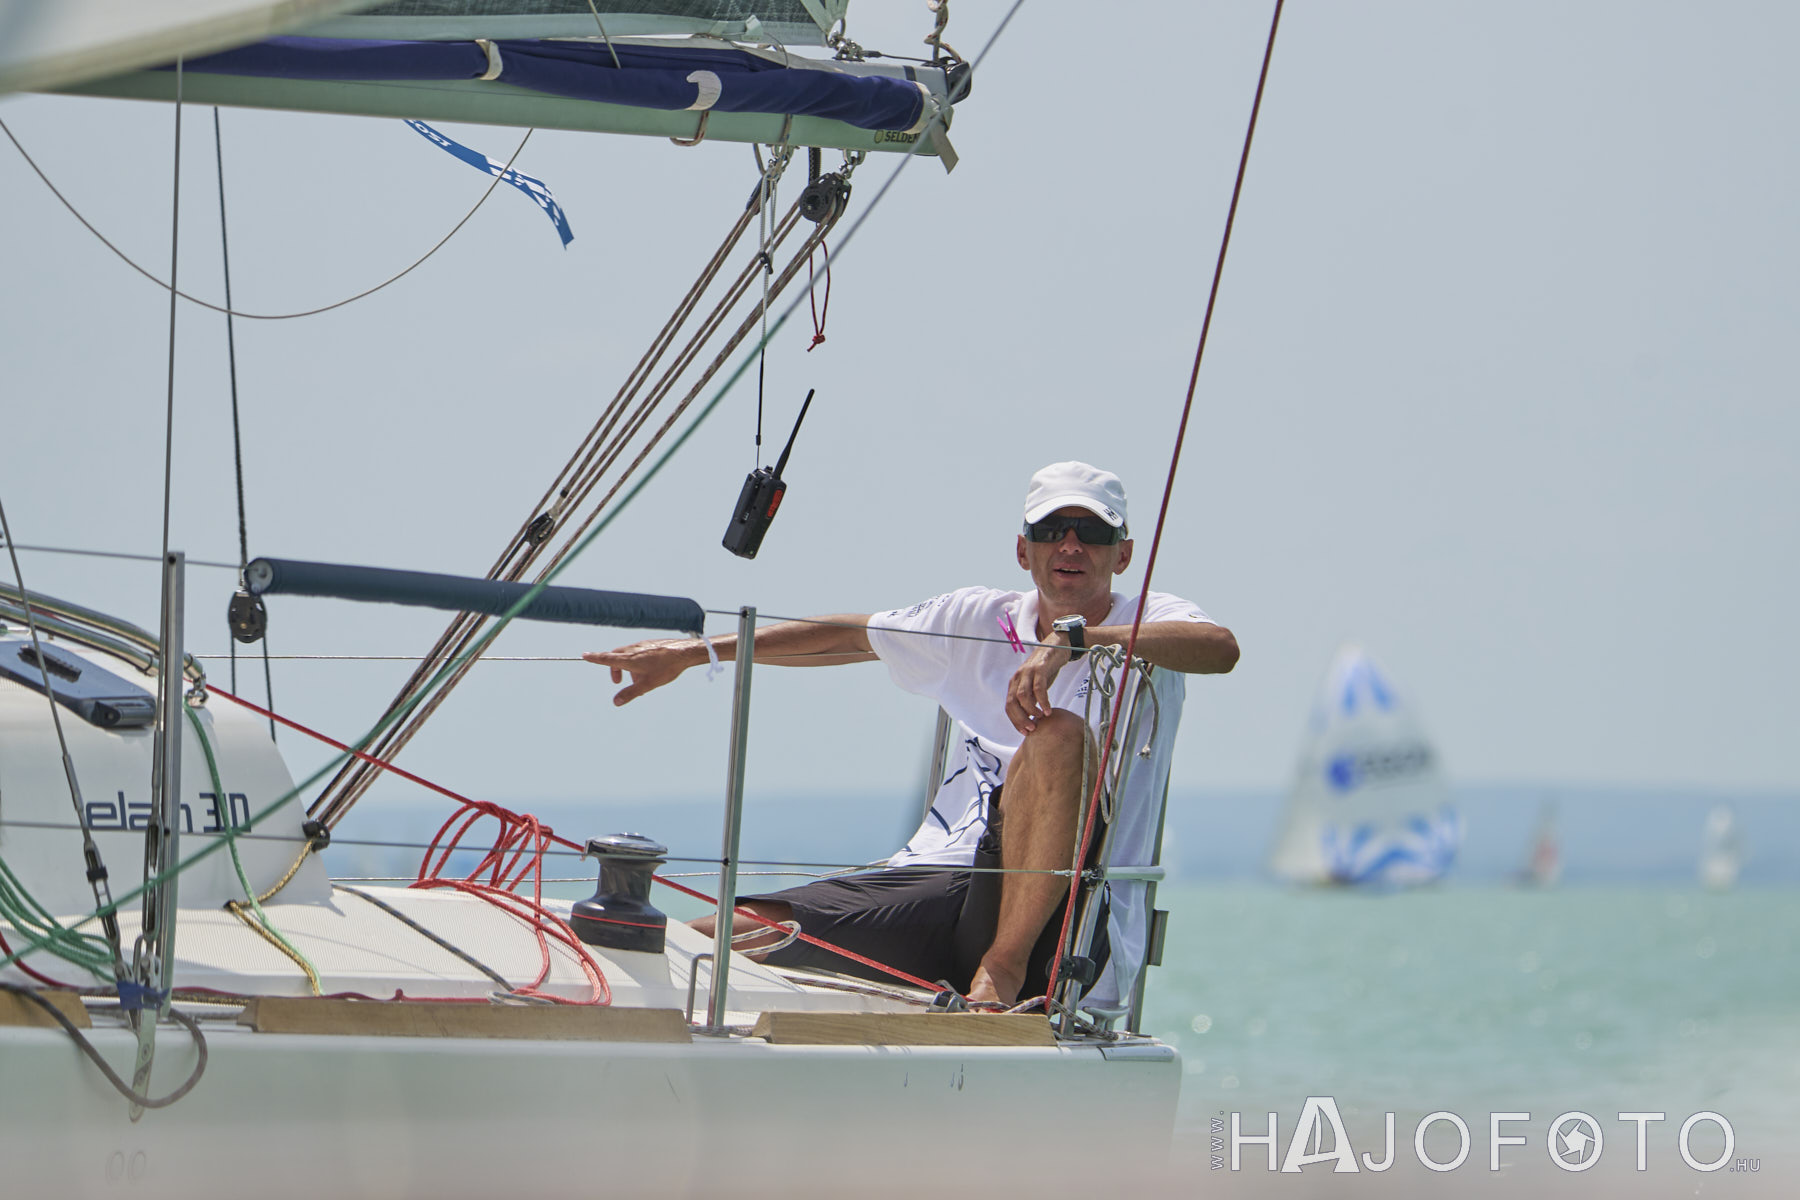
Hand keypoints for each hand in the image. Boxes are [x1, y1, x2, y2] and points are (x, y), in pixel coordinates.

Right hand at [582, 638, 702, 705]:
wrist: (684, 652)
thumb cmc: (666, 668)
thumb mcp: (647, 684)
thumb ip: (630, 693)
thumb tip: (615, 702)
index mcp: (629, 659)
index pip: (607, 658)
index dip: (595, 658)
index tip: (584, 655)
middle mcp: (633, 650)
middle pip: (616, 657)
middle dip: (614, 669)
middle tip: (617, 682)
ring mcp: (642, 646)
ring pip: (628, 655)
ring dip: (627, 667)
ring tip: (638, 681)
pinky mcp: (651, 644)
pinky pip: (638, 653)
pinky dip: (637, 662)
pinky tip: (649, 671)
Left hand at [1004, 636, 1072, 735]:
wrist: (1056, 646)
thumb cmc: (1045, 669)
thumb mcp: (1035, 685)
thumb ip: (1031, 699)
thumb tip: (1030, 719)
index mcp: (1015, 683)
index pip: (1009, 706)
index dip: (1015, 721)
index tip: (1025, 731)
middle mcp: (1018, 678)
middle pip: (1013, 702)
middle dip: (1020, 718)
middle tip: (1031, 728)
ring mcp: (1028, 672)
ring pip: (1023, 696)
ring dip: (1030, 710)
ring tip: (1040, 718)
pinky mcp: (1040, 669)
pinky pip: (1039, 688)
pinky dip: (1043, 701)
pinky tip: (1048, 710)